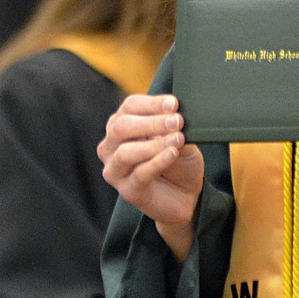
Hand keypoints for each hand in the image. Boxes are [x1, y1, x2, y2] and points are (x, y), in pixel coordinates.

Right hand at [98, 94, 203, 262]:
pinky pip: (139, 174)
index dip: (151, 103)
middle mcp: (112, 146)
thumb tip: (177, 116)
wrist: (186, 194)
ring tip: (177, 139)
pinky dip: (157, 162)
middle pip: (121, 126)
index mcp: (122, 126)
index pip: (130, 106)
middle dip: (152, 122)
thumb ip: (176, 127)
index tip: (174, 104)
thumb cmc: (178, 160)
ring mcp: (116, 170)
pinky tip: (172, 154)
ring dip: (154, 144)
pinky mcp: (127, 190)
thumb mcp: (181, 138)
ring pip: (125, 152)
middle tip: (177, 121)